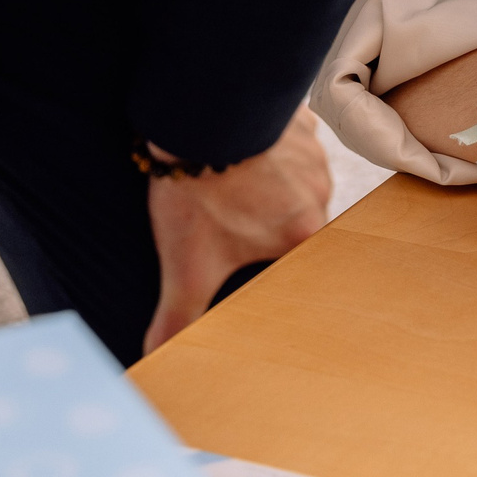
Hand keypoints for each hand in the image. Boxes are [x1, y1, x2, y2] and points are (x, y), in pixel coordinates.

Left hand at [143, 107, 332, 354]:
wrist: (199, 119)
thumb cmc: (198, 193)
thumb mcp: (186, 264)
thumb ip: (178, 317)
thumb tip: (156, 357)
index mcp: (304, 233)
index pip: (301, 261)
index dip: (277, 261)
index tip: (255, 257)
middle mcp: (320, 192)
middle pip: (297, 219)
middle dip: (268, 223)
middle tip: (233, 220)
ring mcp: (313, 153)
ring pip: (296, 179)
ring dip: (271, 185)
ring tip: (233, 186)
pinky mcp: (299, 121)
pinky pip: (292, 143)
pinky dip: (271, 150)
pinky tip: (242, 154)